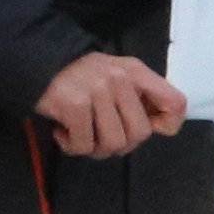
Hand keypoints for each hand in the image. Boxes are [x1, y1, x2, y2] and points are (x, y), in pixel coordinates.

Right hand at [37, 51, 189, 159]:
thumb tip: (161, 127)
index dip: (168, 125)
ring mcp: (98, 91)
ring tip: (82, 135)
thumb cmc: (81, 77)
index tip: (150, 129)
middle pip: (140, 134)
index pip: (176, 103)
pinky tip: (63, 132)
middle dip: (121, 144)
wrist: (37, 65)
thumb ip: (140, 96)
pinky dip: (72, 146)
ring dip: (95, 148)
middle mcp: (121, 79)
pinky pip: (84, 145)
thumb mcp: (117, 75)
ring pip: (113, 144)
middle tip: (101, 136)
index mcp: (137, 72)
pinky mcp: (74, 105)